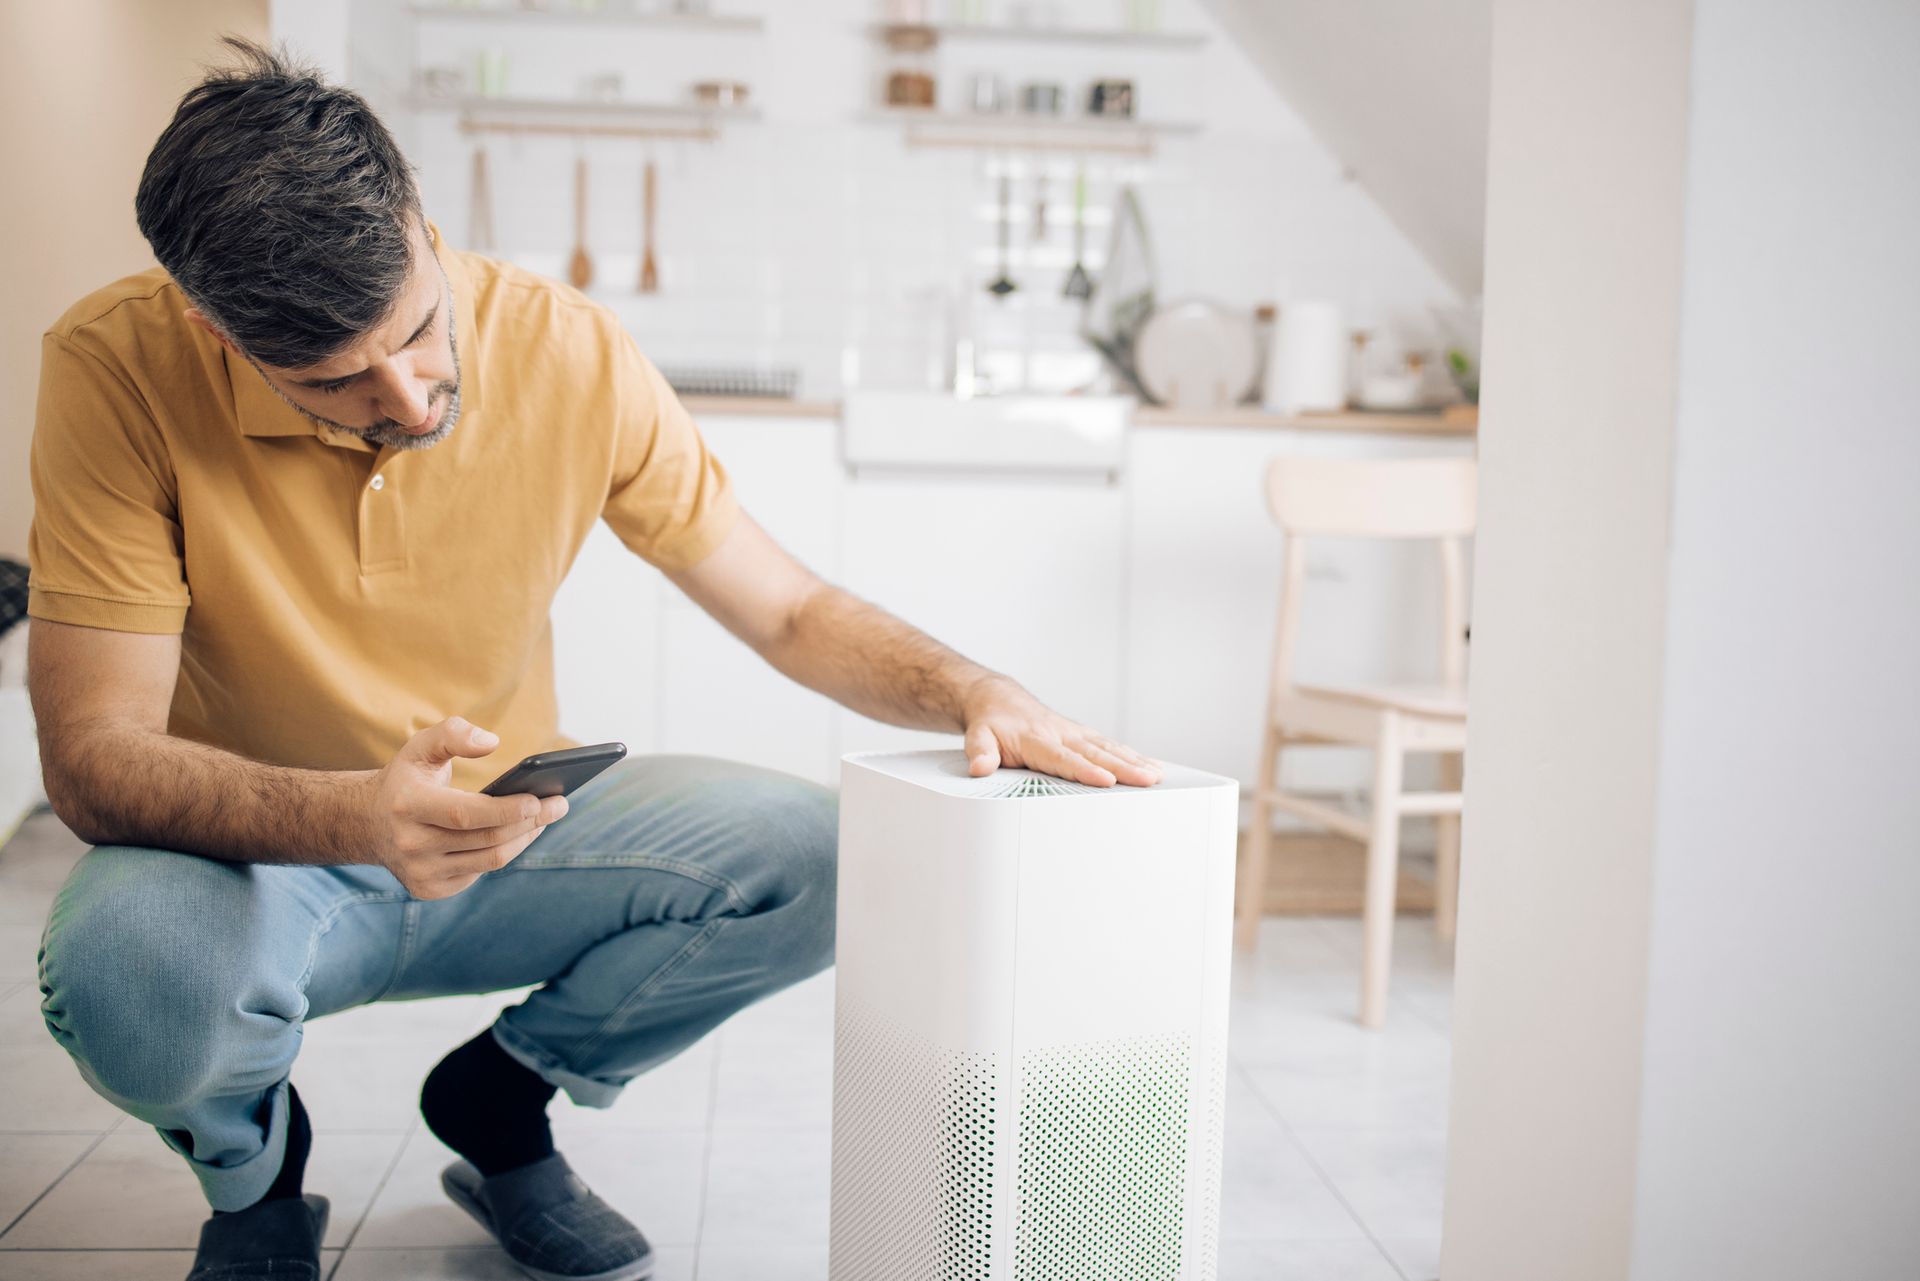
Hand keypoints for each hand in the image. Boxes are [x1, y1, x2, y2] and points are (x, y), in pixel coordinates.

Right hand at [361, 717, 568, 899]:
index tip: (542, 799)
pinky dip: (504, 852)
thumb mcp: (421, 746)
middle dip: (531, 822)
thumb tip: (492, 742)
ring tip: (546, 818)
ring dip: (524, 839)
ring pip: (490, 860)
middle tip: (560, 804)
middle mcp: (410, 844)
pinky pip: (480, 872)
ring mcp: (419, 872)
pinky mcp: (429, 890)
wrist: (364, 822)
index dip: (508, 810)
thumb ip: (454, 733)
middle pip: (487, 839)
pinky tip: (520, 834)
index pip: (467, 814)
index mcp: (407, 805)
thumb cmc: (405, 779)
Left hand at [960, 676, 1163, 787]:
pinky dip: (1131, 755)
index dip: (1085, 770)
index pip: (1062, 758)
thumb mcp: (977, 737)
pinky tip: (1150, 765)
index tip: (1105, 780)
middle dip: (1123, 767)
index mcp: (1035, 738)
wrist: (999, 700)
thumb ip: (980, 753)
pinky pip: (1109, 744)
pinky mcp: (1081, 735)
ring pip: (1107, 747)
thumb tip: (980, 768)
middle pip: (1095, 752)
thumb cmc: (991, 724)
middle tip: (1147, 779)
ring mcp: (1073, 733)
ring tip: (1156, 775)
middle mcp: (1059, 734)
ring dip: (1134, 761)